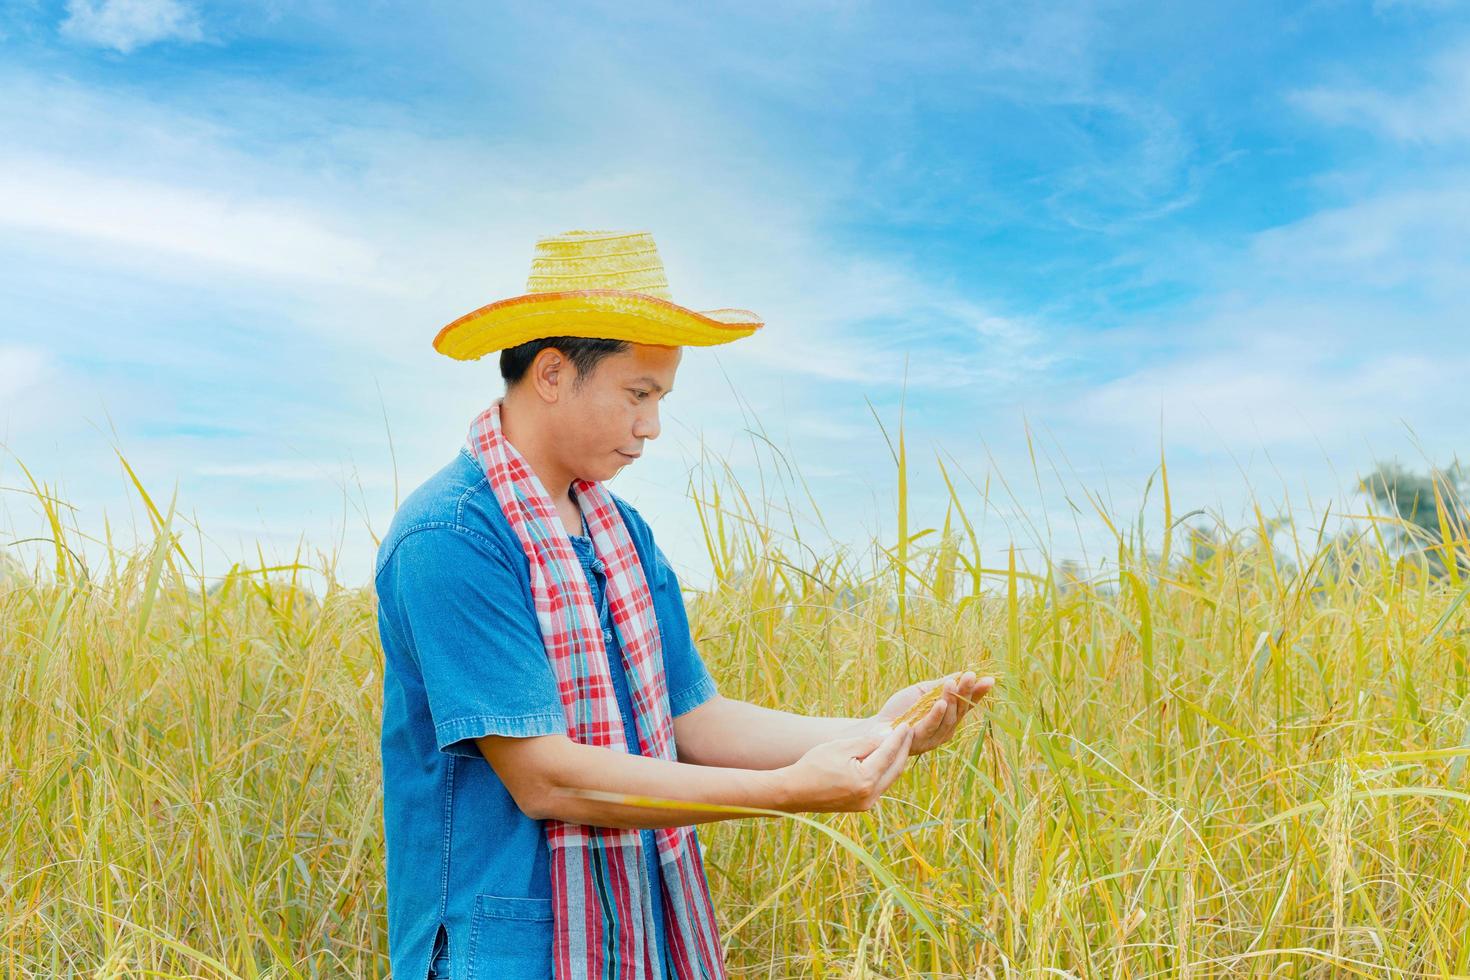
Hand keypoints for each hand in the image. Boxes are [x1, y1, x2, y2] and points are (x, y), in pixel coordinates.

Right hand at [778, 724, 915, 812]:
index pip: (889, 754)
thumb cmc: (814, 765)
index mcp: (865, 779)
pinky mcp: (861, 806)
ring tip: (899, 743)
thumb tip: (887, 735)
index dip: (899, 738)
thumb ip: (867, 742)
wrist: (794, 791)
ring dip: (895, 760)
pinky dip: (884, 771)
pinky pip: (879, 786)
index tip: (906, 725)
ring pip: (889, 778)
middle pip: (895, 768)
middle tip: (908, 732)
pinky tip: (884, 759)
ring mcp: (866, 804)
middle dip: (902, 749)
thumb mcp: (840, 747)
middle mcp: (870, 795)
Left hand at [872, 671, 994, 756]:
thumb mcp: (922, 692)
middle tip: (971, 675)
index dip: (978, 693)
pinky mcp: (919, 740)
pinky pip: (930, 726)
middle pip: (960, 710)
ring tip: (953, 683)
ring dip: (951, 700)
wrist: (877, 726)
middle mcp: (945, 729)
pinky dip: (936, 714)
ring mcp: (934, 737)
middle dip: (967, 692)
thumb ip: (940, 686)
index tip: (989, 680)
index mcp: (948, 717)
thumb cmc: (901, 709)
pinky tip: (940, 702)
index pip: (967, 705)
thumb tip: (960, 674)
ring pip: (948, 718)